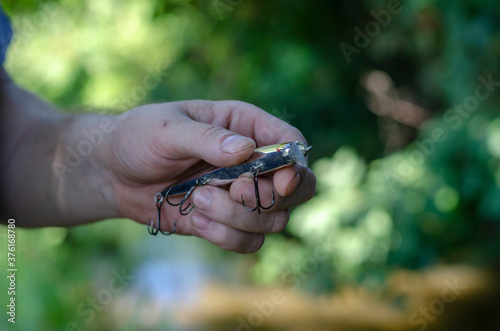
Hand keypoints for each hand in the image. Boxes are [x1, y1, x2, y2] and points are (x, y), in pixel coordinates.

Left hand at [100, 100, 315, 252]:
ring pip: (274, 219)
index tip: (281, 183)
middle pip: (298, 187)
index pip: (291, 143)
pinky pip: (249, 241)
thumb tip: (245, 150)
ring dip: (237, 217)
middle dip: (269, 196)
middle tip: (235, 190)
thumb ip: (207, 138)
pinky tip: (195, 219)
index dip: (296, 165)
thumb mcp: (167, 129)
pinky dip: (225, 236)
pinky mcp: (227, 222)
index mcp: (244, 126)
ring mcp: (241, 195)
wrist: (114, 173)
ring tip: (197, 199)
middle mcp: (251, 162)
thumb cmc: (139, 138)